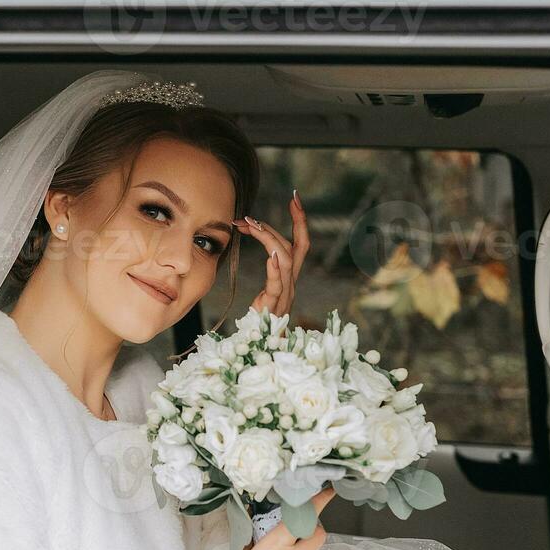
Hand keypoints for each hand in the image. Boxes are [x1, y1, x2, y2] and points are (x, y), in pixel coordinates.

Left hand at [234, 189, 309, 317]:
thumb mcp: (266, 296)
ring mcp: (284, 295)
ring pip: (284, 259)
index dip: (300, 221)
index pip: (299, 244)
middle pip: (293, 247)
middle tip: (249, 217)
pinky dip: (275, 268)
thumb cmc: (262, 324)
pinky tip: (269, 256)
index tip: (295, 198)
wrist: (262, 351)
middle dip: (275, 226)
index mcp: (289, 279)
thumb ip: (270, 277)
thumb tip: (266, 253)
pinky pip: (278, 285)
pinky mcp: (274, 307)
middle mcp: (291, 284)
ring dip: (267, 239)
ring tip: (249, 226)